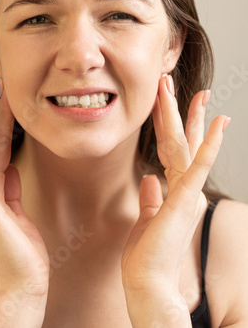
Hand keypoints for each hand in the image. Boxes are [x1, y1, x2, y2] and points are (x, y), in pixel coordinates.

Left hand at [121, 74, 229, 324]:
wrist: (147, 281)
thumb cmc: (147, 254)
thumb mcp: (148, 217)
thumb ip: (152, 196)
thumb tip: (150, 178)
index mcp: (177, 190)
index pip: (175, 149)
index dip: (172, 124)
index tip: (167, 101)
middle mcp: (186, 188)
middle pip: (185, 143)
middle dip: (182, 112)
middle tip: (176, 84)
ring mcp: (188, 193)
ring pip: (190, 146)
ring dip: (192, 118)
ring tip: (199, 93)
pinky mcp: (186, 199)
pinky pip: (199, 167)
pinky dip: (210, 145)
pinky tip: (219, 124)